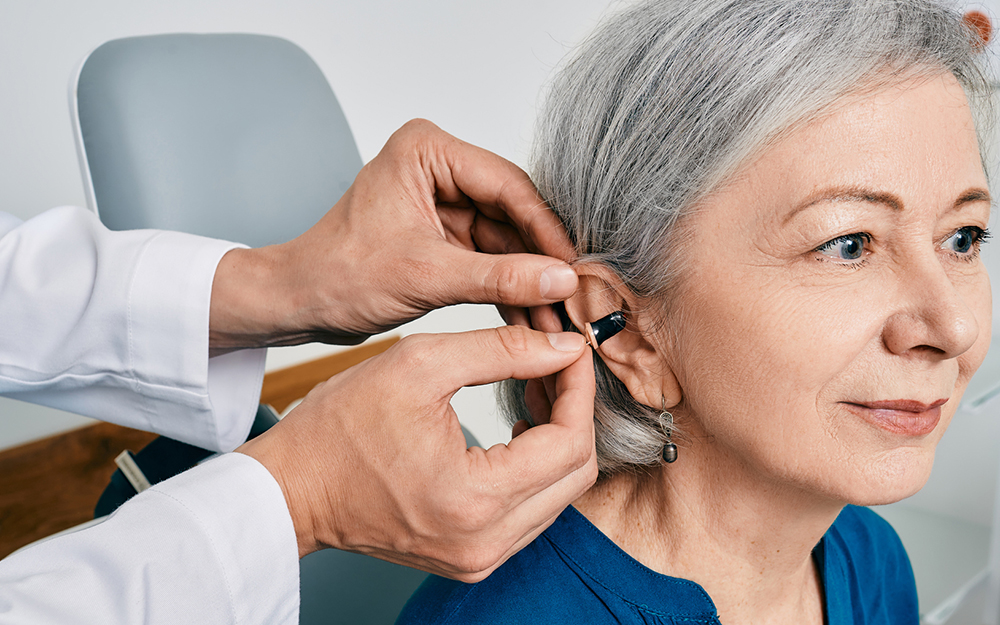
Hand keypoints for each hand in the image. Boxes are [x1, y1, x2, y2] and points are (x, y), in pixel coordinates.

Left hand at [209, 119, 577, 351]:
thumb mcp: (425, 276)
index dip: (545, 229)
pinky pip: (489, 259)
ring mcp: (442, 202)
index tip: (573, 266)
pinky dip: (508, 287)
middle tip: (574, 295)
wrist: (299, 305)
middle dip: (540, 259)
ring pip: (505, 240)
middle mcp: (438, 168)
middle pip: (511, 212)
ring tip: (558, 315)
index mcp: (426, 151)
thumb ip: (498, 277)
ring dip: (529, 279)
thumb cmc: (338, 276)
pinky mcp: (443, 235)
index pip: (506, 185)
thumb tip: (560, 280)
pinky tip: (534, 315)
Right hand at [236, 325, 596, 580]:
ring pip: (559, 494)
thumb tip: (565, 348)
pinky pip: (532, 511)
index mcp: (474, 498)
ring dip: (557, 438)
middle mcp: (486, 542)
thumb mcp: (419, 365)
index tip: (569, 349)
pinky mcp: (472, 558)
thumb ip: (503, 351)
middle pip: (575, 473)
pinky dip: (535, 467)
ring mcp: (480, 557)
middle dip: (574, 411)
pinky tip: (517, 429)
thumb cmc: (341, 427)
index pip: (569, 442)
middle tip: (554, 365)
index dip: (577, 387)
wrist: (293, 488)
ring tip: (535, 390)